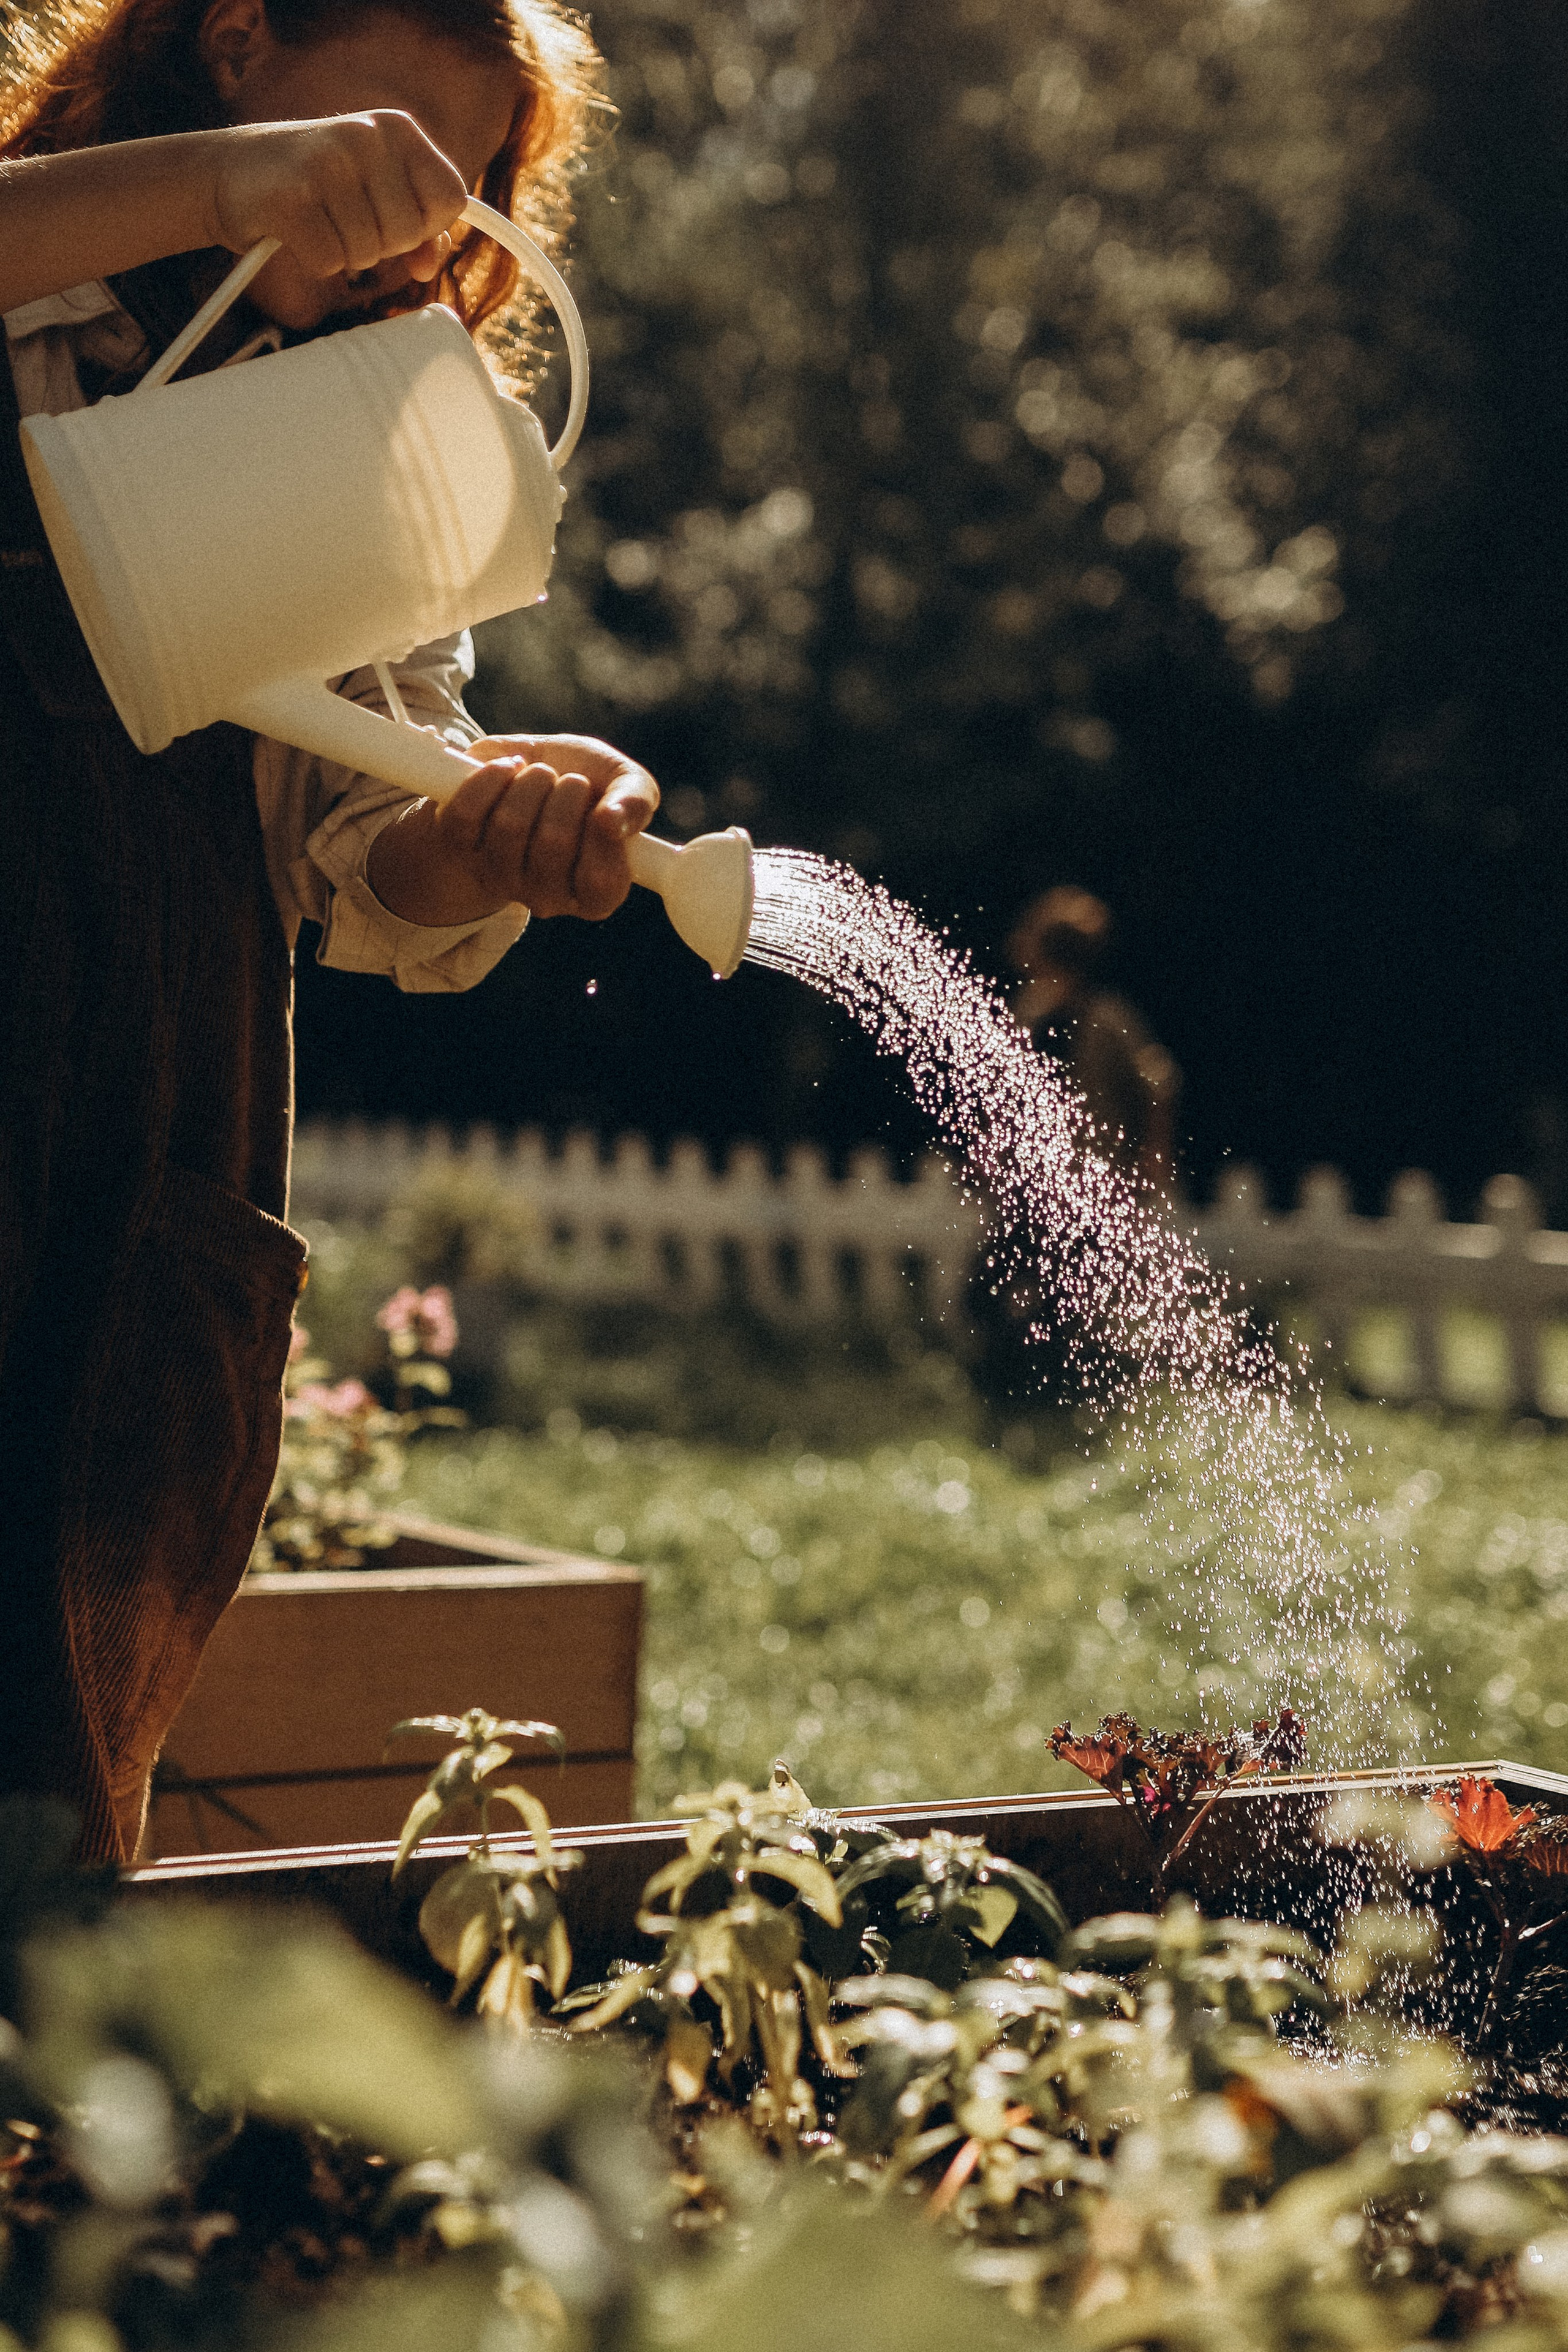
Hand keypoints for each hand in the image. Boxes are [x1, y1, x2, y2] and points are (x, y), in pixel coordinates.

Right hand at [209, 111, 467, 326]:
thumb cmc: (314, 188)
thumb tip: (431, 264)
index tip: (393, 217)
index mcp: (397, 129)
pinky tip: (296, 229)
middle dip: (381, 244)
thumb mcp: (375, 194)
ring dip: (344, 253)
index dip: (428, 226)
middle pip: (410, 234)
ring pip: (369, 253)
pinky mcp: (294, 196)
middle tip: (344, 218)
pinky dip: (315, 260)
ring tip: (318, 219)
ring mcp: (329, 162)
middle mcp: (366, 135)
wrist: (230, 172)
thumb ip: (419, 228)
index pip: (451, 198)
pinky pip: (330, 263)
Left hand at [367, 736, 660, 927]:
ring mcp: (501, 879)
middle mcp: (547, 898)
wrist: (530, 766)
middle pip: (552, 845)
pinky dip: (487, 779)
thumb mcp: (625, 783)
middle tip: (571, 782)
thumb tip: (614, 820)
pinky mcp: (461, 849)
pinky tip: (506, 769)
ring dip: (529, 782)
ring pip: (508, 827)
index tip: (603, 807)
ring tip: (539, 775)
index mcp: (595, 894)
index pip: (600, 883)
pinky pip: (466, 815)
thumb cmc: (587, 783)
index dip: (602, 837)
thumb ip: (636, 802)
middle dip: (567, 793)